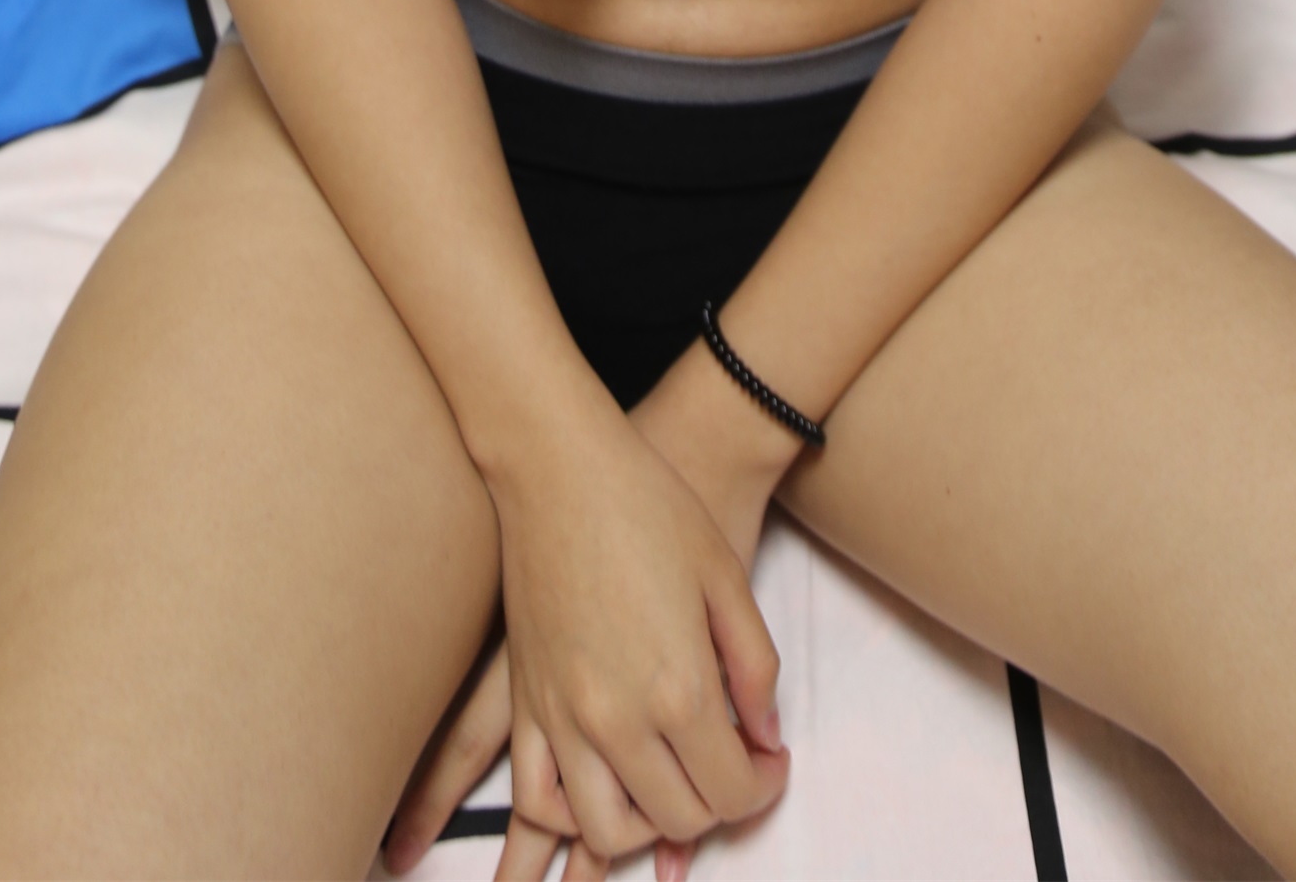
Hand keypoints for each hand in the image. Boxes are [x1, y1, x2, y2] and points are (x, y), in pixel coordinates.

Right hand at [383, 393, 786, 877]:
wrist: (562, 465)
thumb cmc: (651, 506)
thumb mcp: (727, 578)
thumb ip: (755, 668)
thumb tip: (764, 734)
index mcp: (679, 687)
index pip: (733, 788)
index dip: (764, 785)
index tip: (771, 759)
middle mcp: (618, 719)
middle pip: (678, 817)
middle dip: (717, 805)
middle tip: (731, 767)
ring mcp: (563, 717)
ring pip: (607, 830)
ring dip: (648, 827)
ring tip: (672, 786)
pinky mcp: (525, 704)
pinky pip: (538, 799)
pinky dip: (571, 819)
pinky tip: (601, 793)